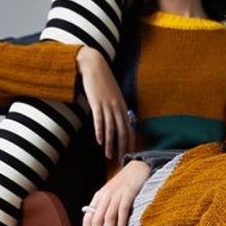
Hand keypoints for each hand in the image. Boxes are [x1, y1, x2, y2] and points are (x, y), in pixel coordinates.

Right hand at [76, 46, 136, 162]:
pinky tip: (99, 141)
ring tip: (108, 155)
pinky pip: (100, 120)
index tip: (130, 153)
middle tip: (120, 160)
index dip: (130, 142)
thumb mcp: (113, 95)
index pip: (130, 128)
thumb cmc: (103, 81)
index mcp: (123, 106)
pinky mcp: (97, 103)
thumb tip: (118, 121)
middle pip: (123, 131)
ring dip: (110, 144)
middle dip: (122, 147)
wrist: (94, 65)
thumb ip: (116, 108)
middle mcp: (118, 107)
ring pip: (111, 129)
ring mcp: (108, 105)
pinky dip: (100, 132)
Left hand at [83, 160, 151, 225]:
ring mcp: (116, 194)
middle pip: (96, 221)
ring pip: (108, 218)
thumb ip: (104, 209)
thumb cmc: (125, 185)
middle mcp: (104, 196)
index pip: (87, 220)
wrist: (138, 167)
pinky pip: (122, 210)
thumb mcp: (111, 196)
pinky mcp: (129, 193)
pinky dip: (120, 223)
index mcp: (98, 198)